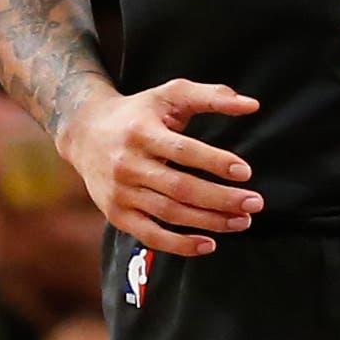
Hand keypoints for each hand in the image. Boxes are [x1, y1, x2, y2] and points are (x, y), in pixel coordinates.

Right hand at [58, 78, 262, 257]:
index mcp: (142, 132)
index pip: (183, 150)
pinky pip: (150, 236)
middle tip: (254, 204)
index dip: (214, 162)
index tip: (245, 171)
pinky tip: (209, 244)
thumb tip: (253, 105)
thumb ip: (211, 96)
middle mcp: (128, 164)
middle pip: (180, 188)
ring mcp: (120, 192)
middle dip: (221, 199)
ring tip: (242, 221)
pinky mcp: (116, 214)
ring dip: (209, 222)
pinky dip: (180, 245)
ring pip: (169, 213)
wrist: (85, 133)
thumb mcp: (170, 94)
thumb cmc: (139, 113)